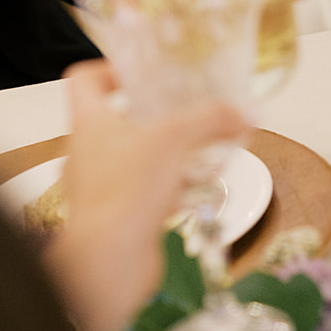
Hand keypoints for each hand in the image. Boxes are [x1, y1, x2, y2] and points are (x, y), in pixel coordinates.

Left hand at [46, 59, 247, 330]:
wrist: (109, 262)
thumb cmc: (131, 186)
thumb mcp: (176, 139)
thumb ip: (212, 119)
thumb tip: (246, 112)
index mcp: (88, 121)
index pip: (84, 78)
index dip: (110, 67)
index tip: (144, 72)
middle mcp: (85, 151)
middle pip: (113, 117)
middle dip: (151, 114)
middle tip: (183, 110)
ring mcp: (96, 187)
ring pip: (130, 156)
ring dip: (162, 153)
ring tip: (197, 149)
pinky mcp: (112, 217)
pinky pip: (139, 190)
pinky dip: (165, 186)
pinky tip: (193, 189)